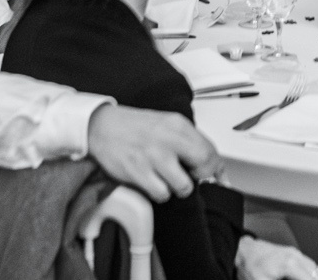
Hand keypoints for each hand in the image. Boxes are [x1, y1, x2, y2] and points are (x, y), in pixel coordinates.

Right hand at [85, 106, 220, 201]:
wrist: (102, 126)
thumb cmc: (136, 128)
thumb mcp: (167, 125)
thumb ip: (189, 141)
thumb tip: (211, 163)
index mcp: (178, 124)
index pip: (210, 150)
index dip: (215, 167)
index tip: (214, 176)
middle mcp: (168, 138)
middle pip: (204, 164)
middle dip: (201, 177)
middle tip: (192, 177)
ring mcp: (153, 156)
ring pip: (183, 186)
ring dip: (178, 188)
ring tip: (168, 180)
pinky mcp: (138, 171)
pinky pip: (161, 193)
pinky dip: (159, 193)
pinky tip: (153, 183)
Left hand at [237, 237, 317, 279]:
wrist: (243, 251)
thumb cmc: (251, 268)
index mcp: (289, 264)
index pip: (310, 279)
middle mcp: (295, 256)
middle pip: (316, 274)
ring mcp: (295, 253)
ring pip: (314, 269)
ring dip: (314, 278)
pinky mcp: (293, 253)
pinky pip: (308, 265)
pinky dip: (310, 275)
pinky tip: (304, 279)